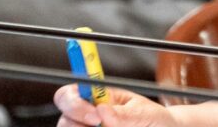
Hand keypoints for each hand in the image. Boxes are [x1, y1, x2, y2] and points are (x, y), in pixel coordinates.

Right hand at [55, 84, 176, 126]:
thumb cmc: (152, 120)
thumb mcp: (144, 113)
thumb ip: (125, 113)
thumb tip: (102, 109)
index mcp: (96, 98)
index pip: (68, 95)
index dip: (74, 104)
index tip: (96, 116)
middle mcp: (86, 117)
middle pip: (65, 121)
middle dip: (80, 125)